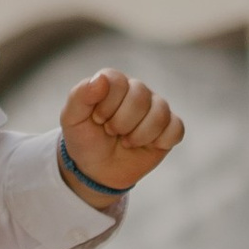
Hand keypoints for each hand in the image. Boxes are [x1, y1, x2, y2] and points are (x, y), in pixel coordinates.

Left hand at [59, 69, 182, 200]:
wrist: (96, 170)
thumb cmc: (85, 140)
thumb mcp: (72, 119)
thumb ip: (80, 95)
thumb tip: (101, 79)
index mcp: (114, 83)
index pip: (118, 82)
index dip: (107, 106)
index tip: (97, 120)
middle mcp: (137, 90)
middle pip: (140, 97)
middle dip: (121, 123)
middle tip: (111, 132)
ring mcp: (155, 109)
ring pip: (160, 113)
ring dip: (139, 135)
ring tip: (126, 141)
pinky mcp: (169, 128)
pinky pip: (176, 129)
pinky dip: (159, 141)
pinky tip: (145, 146)